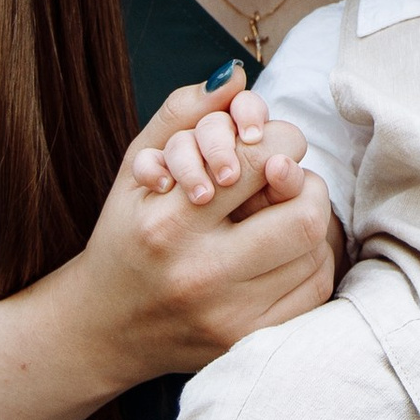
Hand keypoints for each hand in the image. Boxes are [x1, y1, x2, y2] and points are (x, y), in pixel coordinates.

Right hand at [59, 80, 340, 389]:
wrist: (104, 328)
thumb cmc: (125, 236)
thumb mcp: (136, 167)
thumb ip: (182, 113)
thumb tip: (237, 75)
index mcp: (167, 224)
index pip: (258, 164)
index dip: (280, 143)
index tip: (269, 147)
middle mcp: (199, 275)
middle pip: (302, 216)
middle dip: (306, 185)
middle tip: (287, 180)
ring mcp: (227, 317)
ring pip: (314, 253)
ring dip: (309, 222)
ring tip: (281, 213)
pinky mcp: (247, 344)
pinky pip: (314, 292)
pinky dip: (310, 261)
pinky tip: (285, 251)